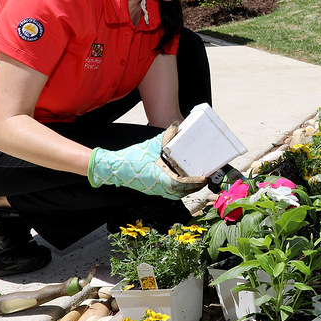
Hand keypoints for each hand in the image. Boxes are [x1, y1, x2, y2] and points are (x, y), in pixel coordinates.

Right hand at [88, 134, 203, 199]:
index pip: (187, 184)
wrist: (114, 168)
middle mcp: (162, 189)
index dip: (198, 181)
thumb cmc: (132, 158)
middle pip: (186, 191)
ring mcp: (158, 192)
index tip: (207, 176)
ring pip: (179, 193)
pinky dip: (180, 188)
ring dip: (189, 187)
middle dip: (197, 185)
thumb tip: (177, 126)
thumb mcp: (151, 144)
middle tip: (206, 176)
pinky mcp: (154, 191)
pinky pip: (172, 193)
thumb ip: (166, 136)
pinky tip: (183, 180)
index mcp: (164, 180)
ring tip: (197, 178)